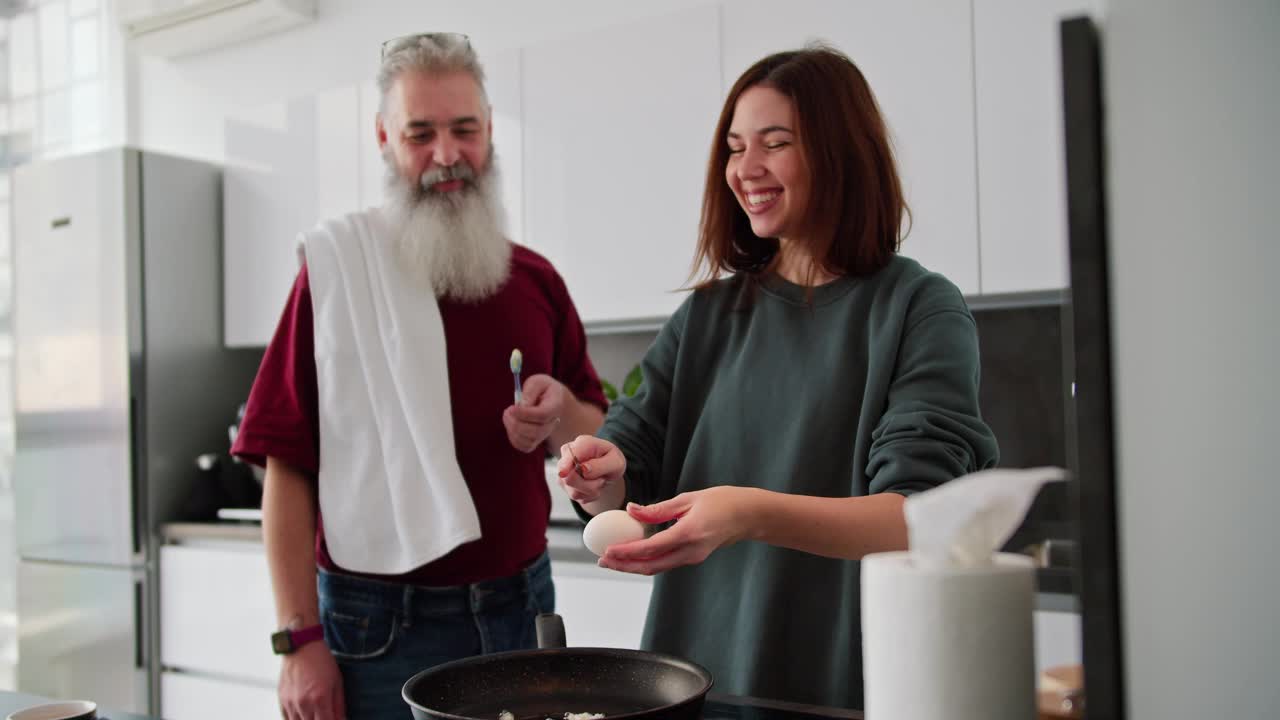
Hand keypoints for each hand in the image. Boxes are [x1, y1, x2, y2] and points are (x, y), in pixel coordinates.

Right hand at [279, 640, 345, 719]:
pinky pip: (287, 719)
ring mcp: (290, 703)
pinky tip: (304, 715)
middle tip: (325, 714)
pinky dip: (295, 719)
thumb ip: (339, 705)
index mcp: (320, 699)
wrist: (301, 646)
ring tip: (315, 713)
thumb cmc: (322, 662)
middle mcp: (303, 703)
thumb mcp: (337, 681)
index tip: (335, 718)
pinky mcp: (281, 700)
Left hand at [502, 374, 566, 452]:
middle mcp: (553, 423)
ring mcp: (545, 435)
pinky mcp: (535, 442)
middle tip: (507, 411)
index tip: (512, 408)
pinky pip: (524, 446)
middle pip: (536, 431)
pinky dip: (513, 437)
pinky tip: (511, 424)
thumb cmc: (543, 390)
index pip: (543, 415)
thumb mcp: (538, 382)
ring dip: (512, 430)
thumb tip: (522, 405)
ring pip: (529, 441)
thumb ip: (530, 391)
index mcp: (555, 406)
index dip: (525, 414)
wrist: (552, 401)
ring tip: (508, 415)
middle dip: (516, 423)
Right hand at [556, 435, 625, 504]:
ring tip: (599, 481)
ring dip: (591, 491)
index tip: (563, 473)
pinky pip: (576, 497)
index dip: (565, 464)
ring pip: (574, 491)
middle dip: (589, 485)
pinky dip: (589, 495)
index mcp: (583, 443)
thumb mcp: (615, 462)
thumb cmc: (612, 461)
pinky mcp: (563, 483)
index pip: (570, 454)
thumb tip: (583, 469)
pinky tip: (593, 485)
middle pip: (569, 477)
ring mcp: (564, 470)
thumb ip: (601, 465)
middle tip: (602, 480)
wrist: (608, 467)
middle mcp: (568, 455)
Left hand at [598, 486, 759, 575]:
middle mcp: (691, 551)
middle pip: (651, 566)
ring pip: (657, 567)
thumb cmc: (723, 502)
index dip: (627, 551)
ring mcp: (693, 557)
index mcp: (689, 533)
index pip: (652, 547)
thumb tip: (631, 510)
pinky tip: (633, 555)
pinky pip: (665, 563)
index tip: (609, 551)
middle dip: (625, 566)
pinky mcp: (693, 557)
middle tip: (603, 561)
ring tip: (613, 561)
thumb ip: (658, 509)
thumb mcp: (688, 499)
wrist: (749, 516)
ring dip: (633, 566)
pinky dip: (646, 561)